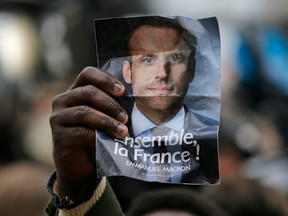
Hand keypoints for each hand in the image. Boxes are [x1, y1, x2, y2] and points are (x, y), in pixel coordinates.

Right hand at [49, 67, 127, 199]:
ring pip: (84, 112)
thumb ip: (113, 106)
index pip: (88, 74)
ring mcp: (58, 118)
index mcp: (76, 90)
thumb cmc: (97, 136)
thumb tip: (135, 99)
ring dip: (107, 122)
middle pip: (87, 92)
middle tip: (126, 117)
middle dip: (110, 104)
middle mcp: (63, 100)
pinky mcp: (58, 137)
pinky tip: (110, 141)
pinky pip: (80, 132)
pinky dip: (98, 136)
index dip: (105, 79)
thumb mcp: (105, 117)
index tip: (122, 90)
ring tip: (123, 131)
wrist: (82, 165)